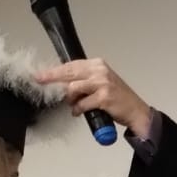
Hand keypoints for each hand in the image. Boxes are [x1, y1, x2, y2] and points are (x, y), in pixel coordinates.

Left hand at [34, 59, 151, 137]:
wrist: (136, 111)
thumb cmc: (118, 100)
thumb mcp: (100, 84)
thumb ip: (84, 81)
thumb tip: (62, 84)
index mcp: (97, 64)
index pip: (71, 65)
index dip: (54, 71)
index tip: (41, 74)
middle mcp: (99, 71)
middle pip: (69, 72)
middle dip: (52, 78)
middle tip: (39, 81)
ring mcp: (102, 83)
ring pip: (73, 88)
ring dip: (70, 99)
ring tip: (74, 105)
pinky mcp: (104, 97)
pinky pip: (81, 104)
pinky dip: (78, 109)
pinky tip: (79, 112)